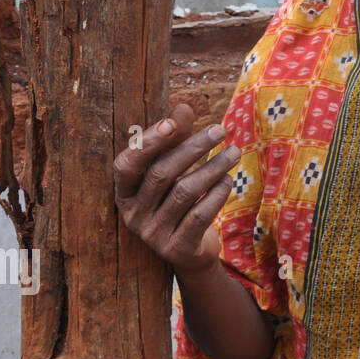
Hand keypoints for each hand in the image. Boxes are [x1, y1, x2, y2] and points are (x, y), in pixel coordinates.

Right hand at [114, 102, 238, 279]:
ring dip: (213, 168)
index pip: (126, 165)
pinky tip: (228, 181)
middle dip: (193, 148)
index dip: (147, 143)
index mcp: (125, 192)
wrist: (190, 251)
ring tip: (234, 153)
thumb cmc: (178, 200)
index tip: (171, 123)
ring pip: (184, 192)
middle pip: (161, 174)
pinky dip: (217, 194)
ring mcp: (152, 234)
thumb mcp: (175, 169)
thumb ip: (175, 139)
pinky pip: (199, 215)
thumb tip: (182, 107)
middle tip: (220, 130)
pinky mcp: (176, 249)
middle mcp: (132, 214)